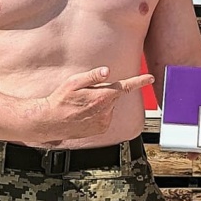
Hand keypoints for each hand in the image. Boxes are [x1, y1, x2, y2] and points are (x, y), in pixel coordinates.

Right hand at [31, 67, 152, 143]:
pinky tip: (84, 114)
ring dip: (100, 104)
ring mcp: (104, 121)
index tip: (150, 78)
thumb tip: (107, 71)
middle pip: (113, 96)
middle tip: (86, 93)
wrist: (50, 121)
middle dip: (104, 92)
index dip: (139, 81)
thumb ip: (92, 76)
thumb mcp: (73, 82)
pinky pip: (104, 117)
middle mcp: (106, 110)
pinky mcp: (100, 129)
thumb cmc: (60, 100)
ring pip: (108, 107)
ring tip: (82, 105)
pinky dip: (98, 114)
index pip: (125, 87)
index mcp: (102, 96)